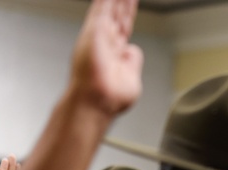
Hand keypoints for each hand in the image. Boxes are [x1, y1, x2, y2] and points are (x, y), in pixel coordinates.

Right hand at [70, 0, 143, 115]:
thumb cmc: (111, 98)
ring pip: (109, 8)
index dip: (128, 14)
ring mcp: (98, 36)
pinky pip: (101, 8)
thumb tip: (132, 49)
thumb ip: (132, 61)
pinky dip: (106, 1)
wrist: (98, 102)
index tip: (131, 2)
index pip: (123, 27)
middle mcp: (105, 42)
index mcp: (114, 54)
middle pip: (116, 15)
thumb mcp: (131, 78)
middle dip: (122, 1)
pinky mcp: (94, 31)